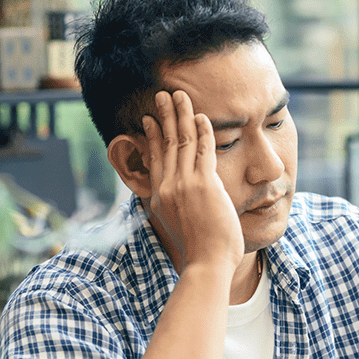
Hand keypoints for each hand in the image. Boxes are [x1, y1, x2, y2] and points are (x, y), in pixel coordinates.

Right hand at [143, 90, 243, 270]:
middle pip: (165, 144)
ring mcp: (185, 184)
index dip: (153, 137)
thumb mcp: (180, 226)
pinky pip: (203, 150)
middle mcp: (168, 187)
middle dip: (165, 117)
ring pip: (182, 141)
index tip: (151, 120)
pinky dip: (202, 131)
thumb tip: (185, 204)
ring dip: (181, 115)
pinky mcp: (204, 184)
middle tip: (162, 95)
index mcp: (160, 197)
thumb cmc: (200, 252)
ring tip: (179, 96)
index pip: (155, 159)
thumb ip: (180, 208)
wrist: (207, 263)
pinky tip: (201, 116)